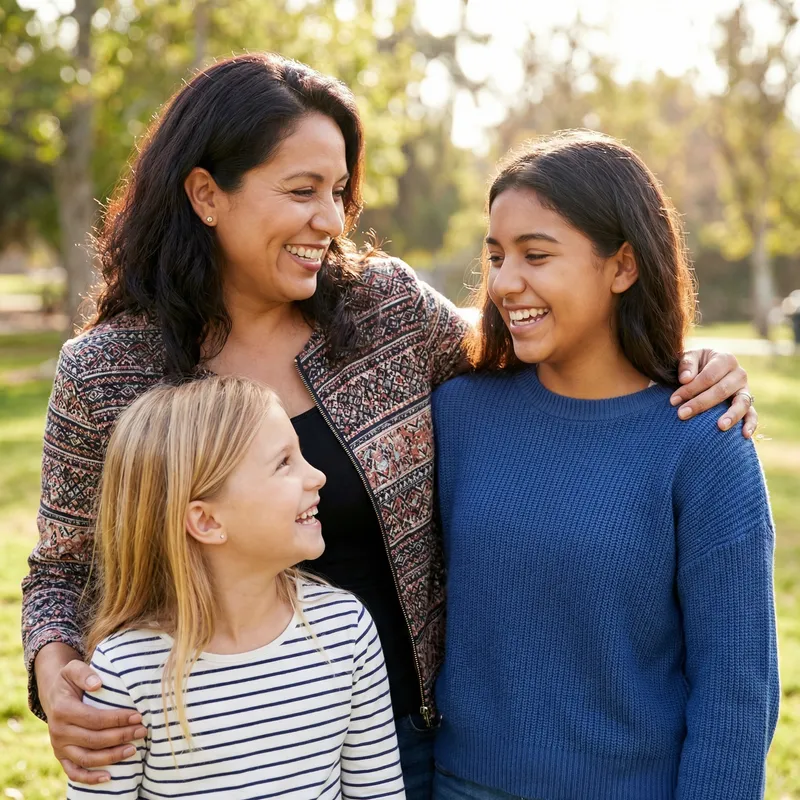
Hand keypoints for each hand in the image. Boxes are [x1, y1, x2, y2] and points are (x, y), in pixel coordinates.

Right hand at [39, 649, 145, 784]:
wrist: (54, 695)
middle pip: (93, 740)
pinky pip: (74, 772)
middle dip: (121, 736)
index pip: (94, 719)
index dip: (117, 719)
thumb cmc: (70, 680)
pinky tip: (109, 777)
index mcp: (62, 710)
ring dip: (111, 757)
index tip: (138, 716)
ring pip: (86, 758)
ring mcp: (59, 747)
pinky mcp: (61, 757)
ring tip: (134, 749)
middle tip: (142, 731)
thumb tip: (97, 683)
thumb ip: (84, 673)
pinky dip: (90, 778)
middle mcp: (58, 732)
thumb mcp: (72, 669)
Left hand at [669, 349, 757, 437]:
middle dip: (700, 403)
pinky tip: (744, 435)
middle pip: (721, 390)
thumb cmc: (696, 364)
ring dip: (731, 415)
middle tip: (682, 414)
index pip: (708, 376)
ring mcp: (745, 390)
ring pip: (742, 403)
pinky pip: (752, 414)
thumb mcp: (689, 357)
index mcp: (725, 359)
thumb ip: (686, 365)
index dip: (690, 389)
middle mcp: (739, 374)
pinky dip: (751, 424)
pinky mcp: (748, 403)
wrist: (706, 367)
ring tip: (720, 426)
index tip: (673, 400)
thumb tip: (685, 379)